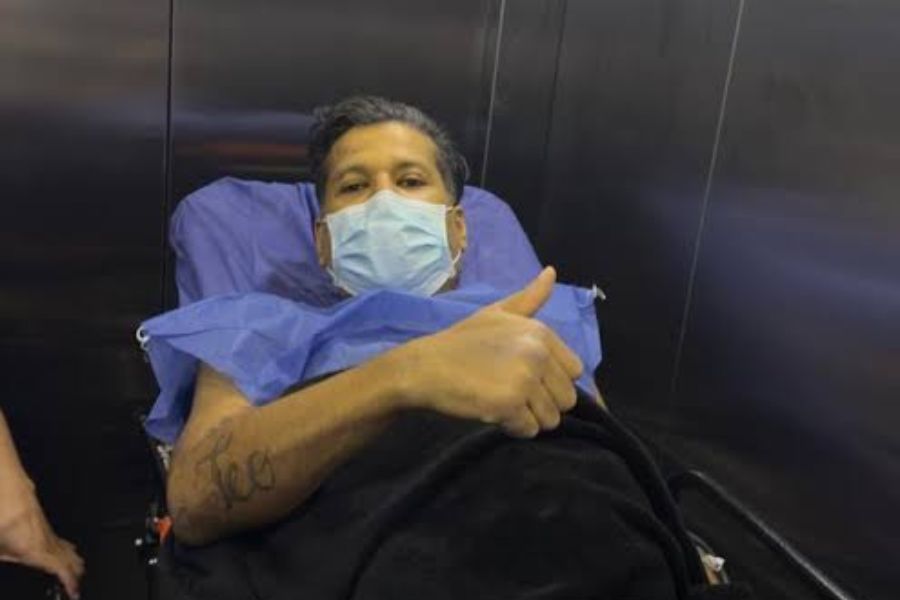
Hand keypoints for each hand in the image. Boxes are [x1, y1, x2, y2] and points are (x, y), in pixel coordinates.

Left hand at [0, 477, 83, 598]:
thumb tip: (12, 562)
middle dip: (75, 572)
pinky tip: (67, 548)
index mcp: (34, 548)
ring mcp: (45, 527)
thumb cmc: (2, 512)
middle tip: (78, 586)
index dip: (69, 582)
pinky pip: (59, 537)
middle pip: (67, 557)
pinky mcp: (42, 519)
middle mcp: (44, 537)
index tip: (75, 592)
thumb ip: (6, 557)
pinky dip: (66, 547)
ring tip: (79, 569)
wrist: (5, 483)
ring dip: (73, 560)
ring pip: (65, 546)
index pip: (60, 568)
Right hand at [396, 267, 582, 437]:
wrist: (425, 367)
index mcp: (540, 333)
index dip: (552, 381)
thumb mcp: (496, 312)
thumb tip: (552, 272)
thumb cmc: (461, 342)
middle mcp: (537, 354)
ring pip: (551, 418)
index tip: (524, 378)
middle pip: (566, 398)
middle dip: (542, 403)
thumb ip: (530, 298)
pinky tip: (493, 413)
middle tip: (511, 393)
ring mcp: (524, 379)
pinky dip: (513, 428)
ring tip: (501, 402)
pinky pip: (529, 430)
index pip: (575, 372)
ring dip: (528, 418)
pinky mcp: (508, 404)